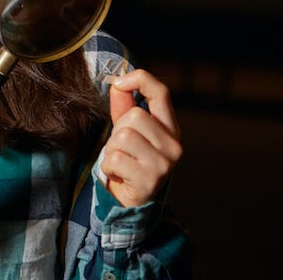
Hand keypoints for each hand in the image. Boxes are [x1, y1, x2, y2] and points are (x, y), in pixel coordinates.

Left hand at [101, 69, 182, 207]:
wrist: (131, 203)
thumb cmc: (129, 161)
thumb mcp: (128, 130)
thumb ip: (124, 107)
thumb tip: (117, 83)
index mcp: (170, 128)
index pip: (161, 93)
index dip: (140, 79)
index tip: (119, 82)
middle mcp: (174, 145)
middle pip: (135, 116)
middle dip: (117, 130)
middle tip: (121, 148)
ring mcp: (164, 164)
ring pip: (123, 136)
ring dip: (111, 149)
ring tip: (119, 161)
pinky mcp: (149, 180)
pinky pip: (115, 158)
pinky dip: (108, 166)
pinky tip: (117, 174)